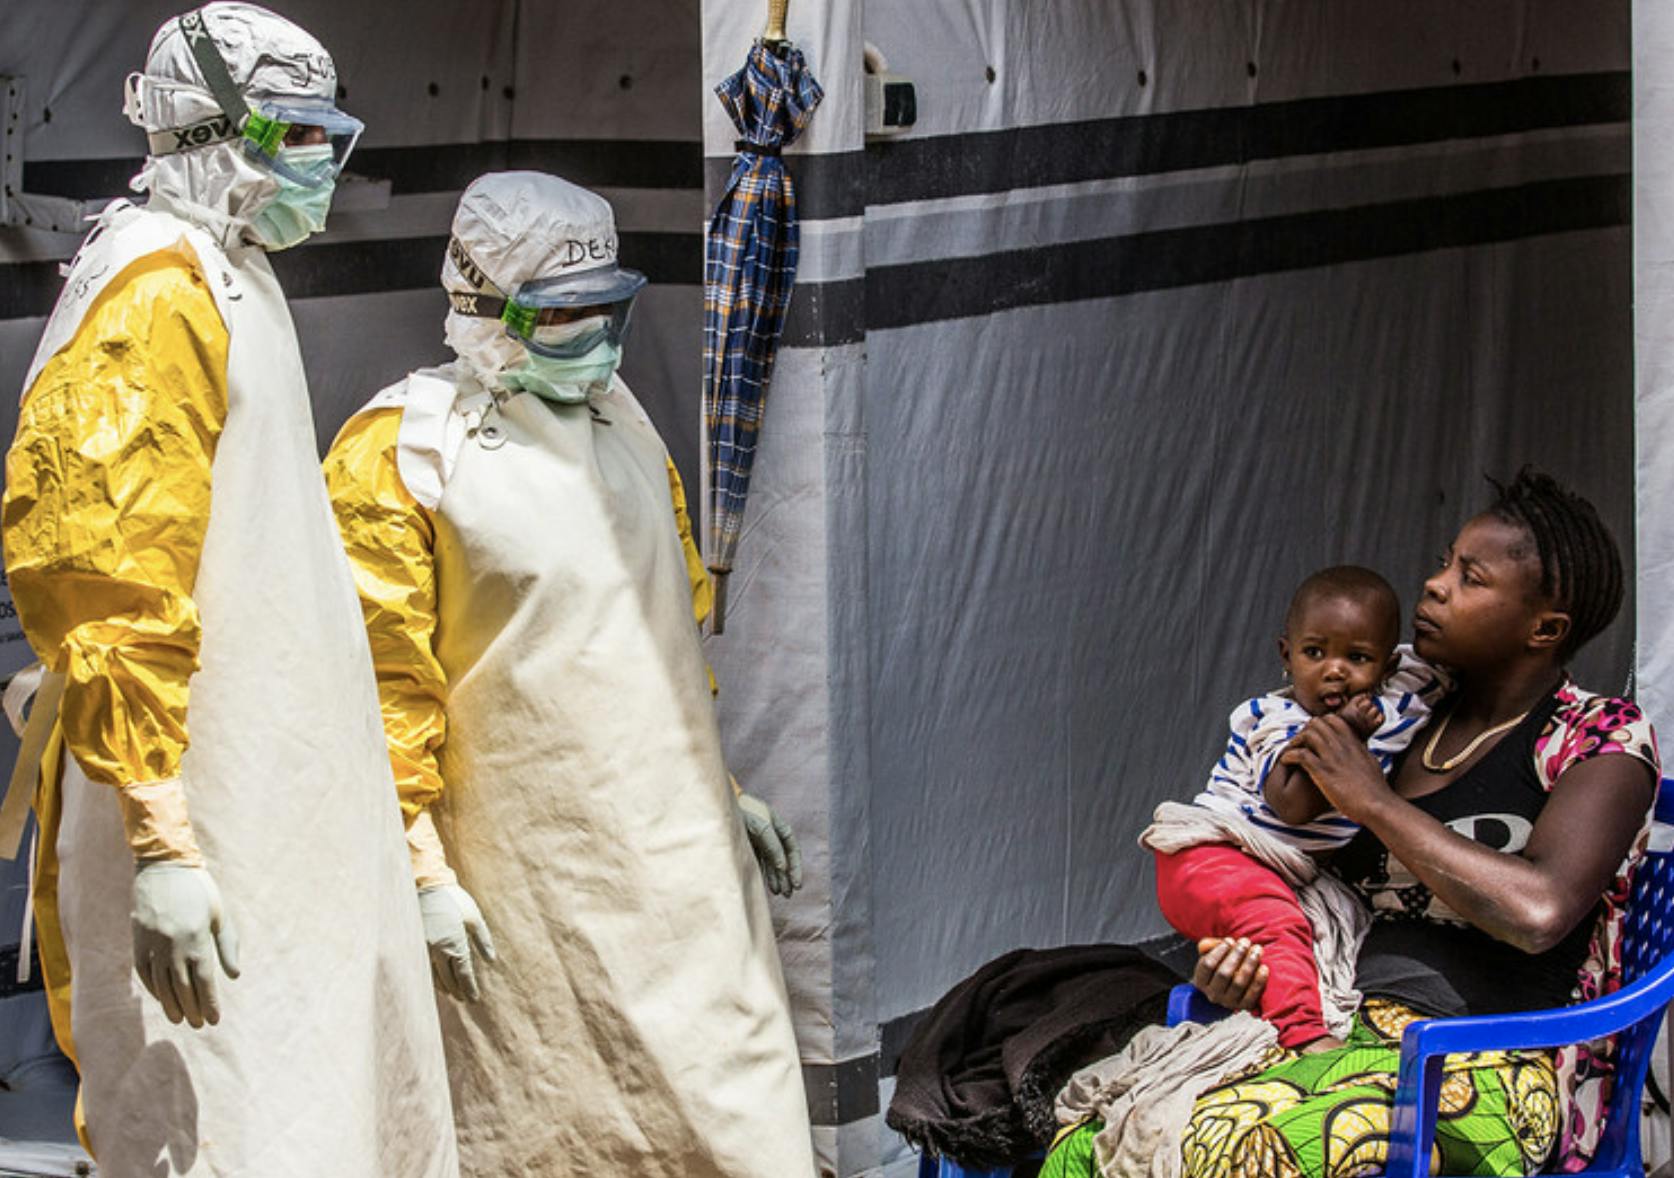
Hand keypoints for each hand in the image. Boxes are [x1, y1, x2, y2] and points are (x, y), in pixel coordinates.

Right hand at [131, 863, 239, 1027]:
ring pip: (161, 983)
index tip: (214, 1018)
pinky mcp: (137, 941)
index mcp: (196, 938)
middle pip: (182, 986)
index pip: (203, 979)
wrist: (163, 866)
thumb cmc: (199, 890)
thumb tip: (234, 975)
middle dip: (191, 1008)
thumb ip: (227, 945)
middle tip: (198, 1025)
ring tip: (180, 1019)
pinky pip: (144, 972)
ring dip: (171, 1004)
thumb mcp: (219, 914)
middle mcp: (172, 945)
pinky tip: (162, 999)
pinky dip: (153, 988)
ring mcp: (152, 944)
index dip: (209, 1001)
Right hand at [418, 884, 496, 1001]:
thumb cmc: (454, 900)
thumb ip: (483, 940)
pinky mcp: (414, 945)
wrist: (426, 885)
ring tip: (452, 994)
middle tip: (465, 1000)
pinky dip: (431, 978)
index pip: (463, 974)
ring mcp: (423, 948)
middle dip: (457, 991)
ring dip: (444, 987)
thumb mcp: (474, 918)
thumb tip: (491, 961)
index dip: (469, 988)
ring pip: (434, 976)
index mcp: (454, 943)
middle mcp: (438, 950)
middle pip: (448, 979)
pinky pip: (423, 968)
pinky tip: (436, 981)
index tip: (474, 999)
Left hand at [737, 792, 802, 895]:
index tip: (797, 883)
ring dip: (778, 878)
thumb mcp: (762, 827)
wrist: (721, 807)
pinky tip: (769, 886)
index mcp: (780, 827)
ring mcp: (761, 842)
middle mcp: (772, 835)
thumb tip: (783, 867)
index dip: (796, 867)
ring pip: (773, 863)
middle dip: (787, 877)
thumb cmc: (745, 812)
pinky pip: (761, 864)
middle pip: (784, 859)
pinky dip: (766, 875)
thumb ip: (774, 847)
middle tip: (789, 894)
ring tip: (780, 893)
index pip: (792, 850)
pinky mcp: (749, 847)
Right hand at [1192, 937, 1266, 1010]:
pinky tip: (1264, 967)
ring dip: (1249, 964)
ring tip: (1257, 950)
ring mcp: (1228, 1003)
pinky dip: (1259, 980)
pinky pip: (1253, 994)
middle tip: (1246, 942)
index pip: (1207, 965)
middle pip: (1224, 973)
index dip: (1219, 951)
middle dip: (1236, 955)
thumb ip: (1211, 946)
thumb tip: (1220, 942)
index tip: (1230, 940)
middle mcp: (1213, 994)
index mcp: (1201, 981)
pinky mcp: (1244, 1007)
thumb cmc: (1222, 965)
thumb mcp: (1212, 955)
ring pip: (1239, 983)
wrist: (1233, 986)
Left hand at [1279, 713, 1389, 821]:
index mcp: (1354, 743)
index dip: (1319, 724)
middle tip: (1300, 743)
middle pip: (1317, 723)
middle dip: (1304, 730)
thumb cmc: (1376, 789)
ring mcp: (1332, 758)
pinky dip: (1289, 756)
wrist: (1377, 805)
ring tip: (1292, 751)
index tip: (1313, 735)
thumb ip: (1361, 752)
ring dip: (1295, 741)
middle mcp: (1342, 747)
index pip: (1333, 719)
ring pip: (1308, 735)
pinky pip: (1300, 755)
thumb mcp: (1371, 762)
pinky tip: (1286, 762)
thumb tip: (1359, 747)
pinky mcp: (1323, 772)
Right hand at [1336, 692, 1383, 740]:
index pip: (1361, 697)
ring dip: (1374, 710)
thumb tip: (1368, 694)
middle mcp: (1359, 714)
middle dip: (1368, 704)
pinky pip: (1382, 717)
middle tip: (1364, 709)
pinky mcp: (1373, 727)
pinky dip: (1380, 717)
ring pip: (1376, 709)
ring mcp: (1367, 721)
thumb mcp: (1342, 710)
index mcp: (1350, 709)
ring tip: (1369, 715)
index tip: (1362, 699)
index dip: (1362, 698)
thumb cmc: (1344, 725)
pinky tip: (1374, 719)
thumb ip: (1353, 701)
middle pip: (1369, 702)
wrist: (1347, 741)